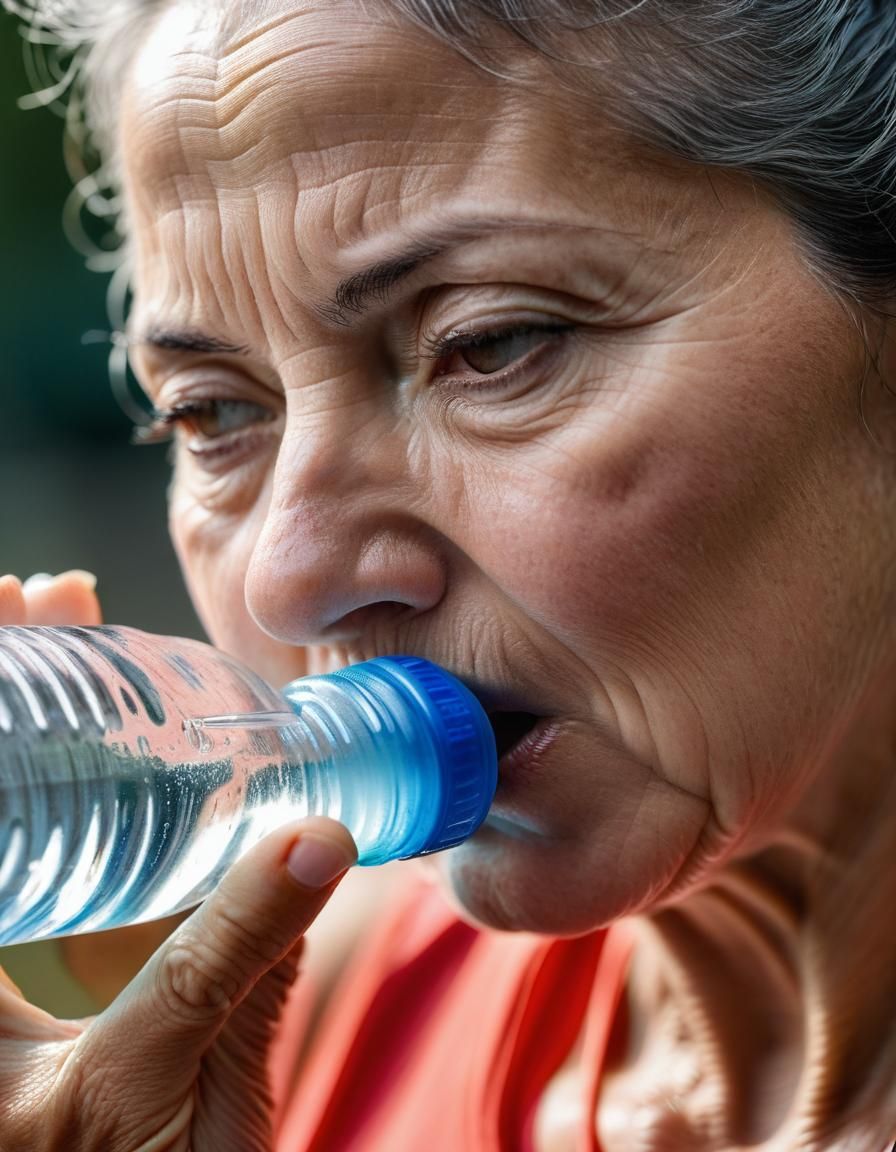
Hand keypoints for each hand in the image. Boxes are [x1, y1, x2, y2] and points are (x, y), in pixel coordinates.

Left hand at [0, 573, 357, 1151]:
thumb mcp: (159, 1090)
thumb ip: (229, 966)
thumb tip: (315, 838)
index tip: (11, 611)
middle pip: (2, 797)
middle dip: (16, 690)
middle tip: (44, 604)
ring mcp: (38, 955)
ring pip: (38, 816)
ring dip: (59, 723)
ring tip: (73, 633)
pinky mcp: (90, 966)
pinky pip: (95, 858)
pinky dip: (117, 788)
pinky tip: (147, 742)